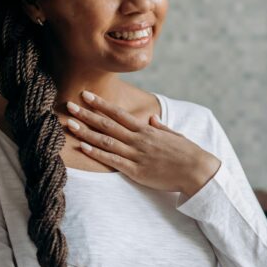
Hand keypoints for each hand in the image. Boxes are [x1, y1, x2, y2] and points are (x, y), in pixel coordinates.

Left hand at [65, 90, 221, 195]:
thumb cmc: (187, 153)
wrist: (197, 171)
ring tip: (70, 124)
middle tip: (68, 105)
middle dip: (86, 114)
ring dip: (86, 132)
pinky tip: (83, 148)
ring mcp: (136, 155)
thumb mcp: (173, 135)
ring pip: (106, 141)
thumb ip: (160, 127)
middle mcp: (139, 139)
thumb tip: (151, 118)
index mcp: (146, 130)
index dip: (100, 104)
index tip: (86, 95)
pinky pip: (113, 161)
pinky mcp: (136, 171)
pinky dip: (97, 154)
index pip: (119, 114)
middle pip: (107, 124)